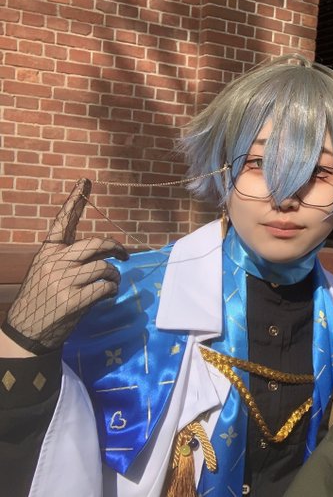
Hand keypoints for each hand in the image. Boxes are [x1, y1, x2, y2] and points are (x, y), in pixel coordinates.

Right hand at [2, 179, 128, 353]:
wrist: (27, 331)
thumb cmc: (42, 299)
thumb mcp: (47, 271)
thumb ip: (69, 258)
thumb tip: (103, 253)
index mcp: (48, 251)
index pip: (62, 221)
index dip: (76, 201)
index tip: (86, 181)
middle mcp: (56, 261)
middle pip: (96, 244)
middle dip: (117, 248)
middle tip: (126, 256)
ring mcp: (64, 280)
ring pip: (104, 267)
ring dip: (114, 275)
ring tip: (111, 282)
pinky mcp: (74, 299)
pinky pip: (105, 287)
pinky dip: (111, 290)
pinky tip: (106, 294)